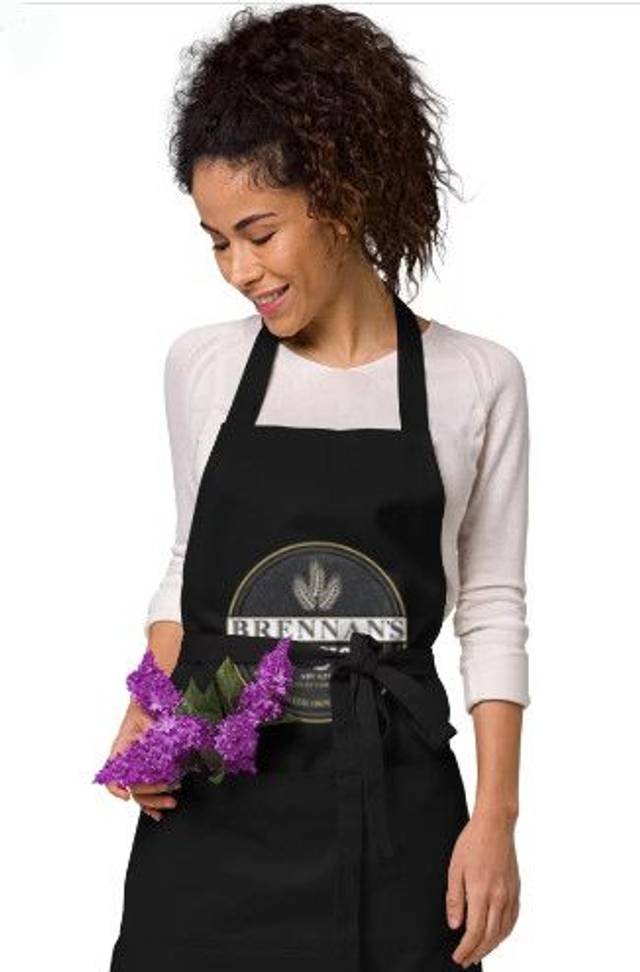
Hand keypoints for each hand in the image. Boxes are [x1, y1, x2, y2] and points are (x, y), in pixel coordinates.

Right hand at [104, 697, 180, 820]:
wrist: (151, 701)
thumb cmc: (143, 707)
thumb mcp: (145, 717)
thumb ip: (151, 731)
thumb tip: (164, 746)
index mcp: (121, 751)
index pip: (111, 775)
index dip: (115, 788)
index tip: (127, 794)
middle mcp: (126, 763)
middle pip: (132, 787)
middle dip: (150, 794)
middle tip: (169, 792)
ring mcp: (136, 769)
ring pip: (139, 793)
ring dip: (154, 801)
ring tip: (171, 802)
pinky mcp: (147, 771)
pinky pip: (145, 791)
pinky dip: (151, 803)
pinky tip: (157, 812)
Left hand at [446, 809, 520, 967]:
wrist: (495, 825)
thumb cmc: (472, 843)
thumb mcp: (455, 869)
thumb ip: (454, 899)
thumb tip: (454, 925)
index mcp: (481, 892)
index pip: (475, 932)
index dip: (466, 948)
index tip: (458, 956)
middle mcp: (499, 897)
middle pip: (490, 936)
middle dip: (477, 952)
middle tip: (466, 960)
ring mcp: (510, 894)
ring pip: (504, 931)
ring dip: (491, 946)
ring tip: (479, 952)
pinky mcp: (516, 890)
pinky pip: (513, 919)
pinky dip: (505, 933)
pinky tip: (497, 936)